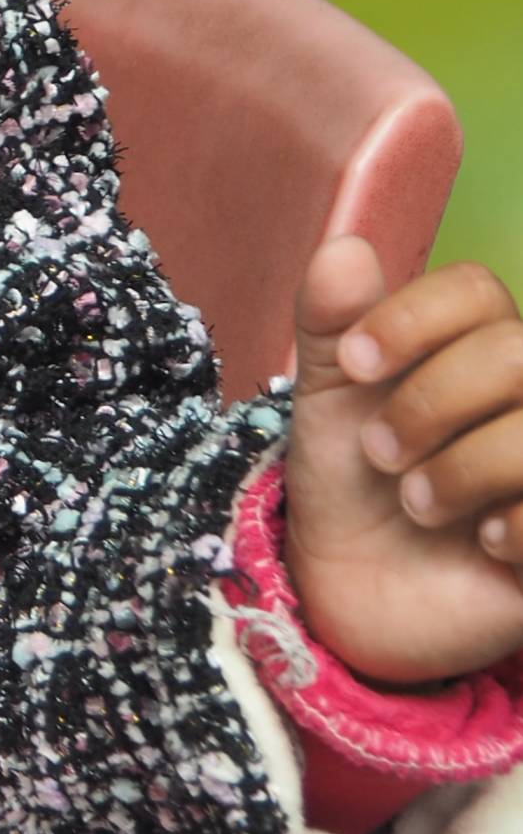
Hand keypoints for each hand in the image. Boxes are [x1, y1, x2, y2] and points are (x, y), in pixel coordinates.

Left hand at [283, 236, 522, 684]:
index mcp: (477, 343)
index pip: (476, 288)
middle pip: (514, 351)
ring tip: (417, 503)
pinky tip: (484, 541)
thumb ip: (331, 319)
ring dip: (461, 468)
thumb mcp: (329, 395)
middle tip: (380, 451)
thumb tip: (344, 247)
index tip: (354, 363)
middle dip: (430, 401)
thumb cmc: (352, 475)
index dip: (412, 319)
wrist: (359, 586)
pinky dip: (512, 525)